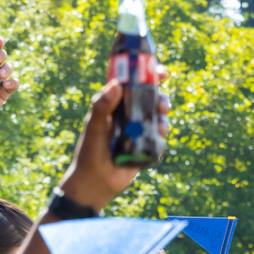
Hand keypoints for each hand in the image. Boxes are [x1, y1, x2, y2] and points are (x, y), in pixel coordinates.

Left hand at [57, 67, 169, 210]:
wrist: (95, 182)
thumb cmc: (90, 151)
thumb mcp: (95, 126)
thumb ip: (102, 105)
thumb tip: (116, 84)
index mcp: (116, 105)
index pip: (133, 84)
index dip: (148, 74)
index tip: (160, 71)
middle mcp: (128, 115)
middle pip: (151, 100)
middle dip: (161, 99)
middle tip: (163, 105)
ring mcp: (138, 131)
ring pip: (158, 118)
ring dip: (164, 119)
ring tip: (161, 126)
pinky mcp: (145, 147)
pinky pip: (158, 139)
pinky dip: (161, 139)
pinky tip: (157, 141)